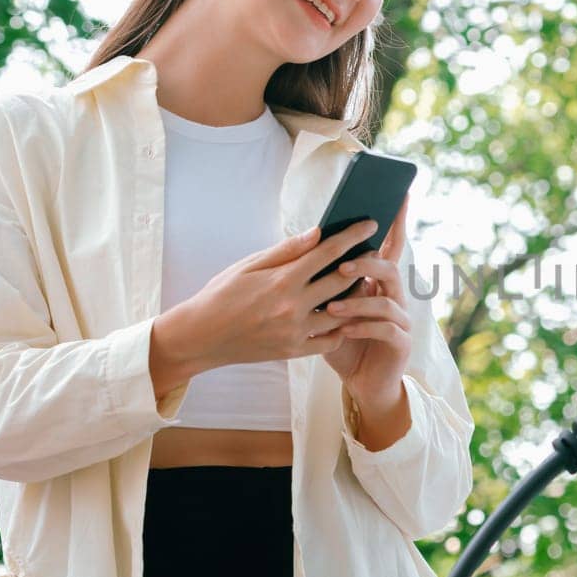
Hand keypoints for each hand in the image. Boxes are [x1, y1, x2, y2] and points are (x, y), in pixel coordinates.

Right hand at [172, 217, 379, 369]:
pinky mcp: (293, 351)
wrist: (200, 336)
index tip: (370, 225)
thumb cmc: (221, 294)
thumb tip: (317, 233)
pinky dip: (342, 328)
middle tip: (376, 251)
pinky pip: (329, 341)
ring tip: (366, 282)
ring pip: (341, 312)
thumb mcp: (248, 265)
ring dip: (357, 296)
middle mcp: (292, 306)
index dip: (351, 236)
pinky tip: (348, 315)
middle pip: (341, 281)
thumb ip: (285, 251)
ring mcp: (295, 331)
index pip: (326, 253)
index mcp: (281, 280)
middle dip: (362, 263)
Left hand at [321, 196, 413, 405]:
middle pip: (389, 268)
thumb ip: (327, 279)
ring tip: (331, 308)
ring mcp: (401, 319)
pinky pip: (386, 328)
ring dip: (357, 301)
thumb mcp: (328, 309)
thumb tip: (314, 241)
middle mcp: (394, 296)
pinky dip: (363, 326)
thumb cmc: (341, 342)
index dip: (397, 221)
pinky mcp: (401, 342)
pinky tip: (343, 329)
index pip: (390, 246)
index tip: (399, 195)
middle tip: (343, 265)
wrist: (360, 383)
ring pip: (386, 300)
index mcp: (378, 283)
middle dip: (368, 263)